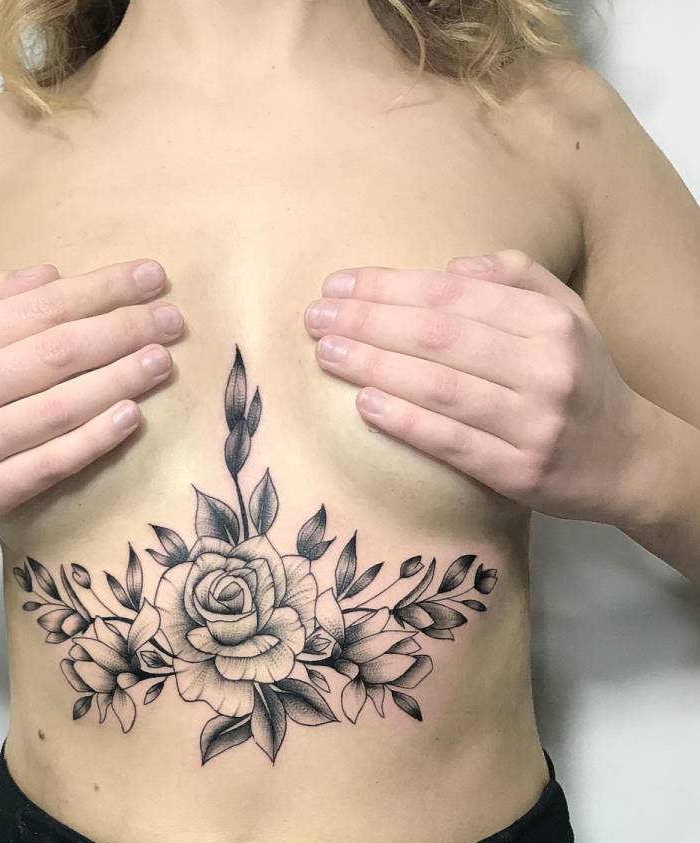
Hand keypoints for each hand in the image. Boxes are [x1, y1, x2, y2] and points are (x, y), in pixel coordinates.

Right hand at [0, 258, 183, 541]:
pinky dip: (94, 438)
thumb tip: (54, 274)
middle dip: (122, 330)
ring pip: (59, 407)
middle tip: (173, 319)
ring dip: (119, 379)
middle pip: (56, 353)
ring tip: (163, 360)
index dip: (101, 290)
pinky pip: (52, 461)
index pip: (40, 308)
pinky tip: (131, 416)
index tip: (152, 277)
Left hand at [303, 249, 650, 525]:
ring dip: (375, 366)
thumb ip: (516, 279)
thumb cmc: (580, 380)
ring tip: (327, 353)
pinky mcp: (519, 472)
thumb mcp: (566, 315)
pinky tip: (364, 403)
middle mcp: (544, 368)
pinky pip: (451, 442)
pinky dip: (405, 421)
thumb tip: (450, 268)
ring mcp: (532, 423)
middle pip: (439, 336)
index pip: (454, 295)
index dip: (390, 286)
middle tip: (315, 317)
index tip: (340, 284)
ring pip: (440, 387)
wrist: (628, 459)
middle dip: (369, 321)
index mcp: (549, 322)